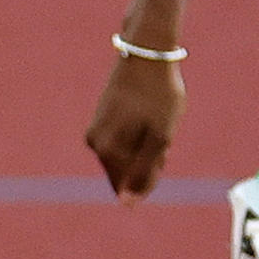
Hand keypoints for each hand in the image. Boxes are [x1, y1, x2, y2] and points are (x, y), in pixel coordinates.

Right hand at [83, 47, 183, 200]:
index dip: (154, 173)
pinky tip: (148, 113)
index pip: (129, 186)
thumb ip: (144, 173)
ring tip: (154, 119)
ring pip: (127, 155)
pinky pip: (123, 140)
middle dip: (149, 159)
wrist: (146, 54)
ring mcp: (96, 130)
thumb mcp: (160, 139)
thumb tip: (127, 204)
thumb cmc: (158, 96)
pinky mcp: (101, 118)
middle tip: (161, 131)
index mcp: (107, 151)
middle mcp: (94, 144)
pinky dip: (140, 134)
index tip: (164, 150)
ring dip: (146, 146)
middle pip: (128, 171)